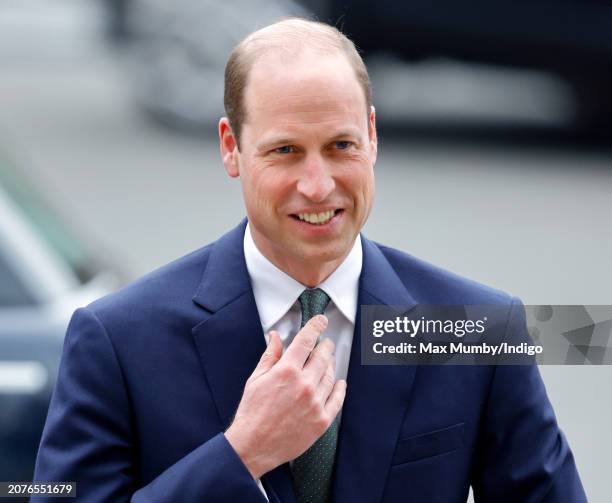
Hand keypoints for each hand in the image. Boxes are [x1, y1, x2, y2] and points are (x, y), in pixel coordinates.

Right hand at [224, 315, 346, 478]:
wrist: (253, 446)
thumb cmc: (252, 412)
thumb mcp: (256, 379)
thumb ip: (270, 355)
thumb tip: (276, 336)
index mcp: (286, 371)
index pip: (306, 340)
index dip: (315, 326)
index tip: (321, 320)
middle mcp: (304, 384)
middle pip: (323, 356)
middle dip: (325, 345)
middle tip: (325, 343)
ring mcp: (315, 402)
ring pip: (330, 375)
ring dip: (331, 364)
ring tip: (328, 361)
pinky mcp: (322, 420)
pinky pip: (337, 399)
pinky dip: (339, 388)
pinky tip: (339, 383)